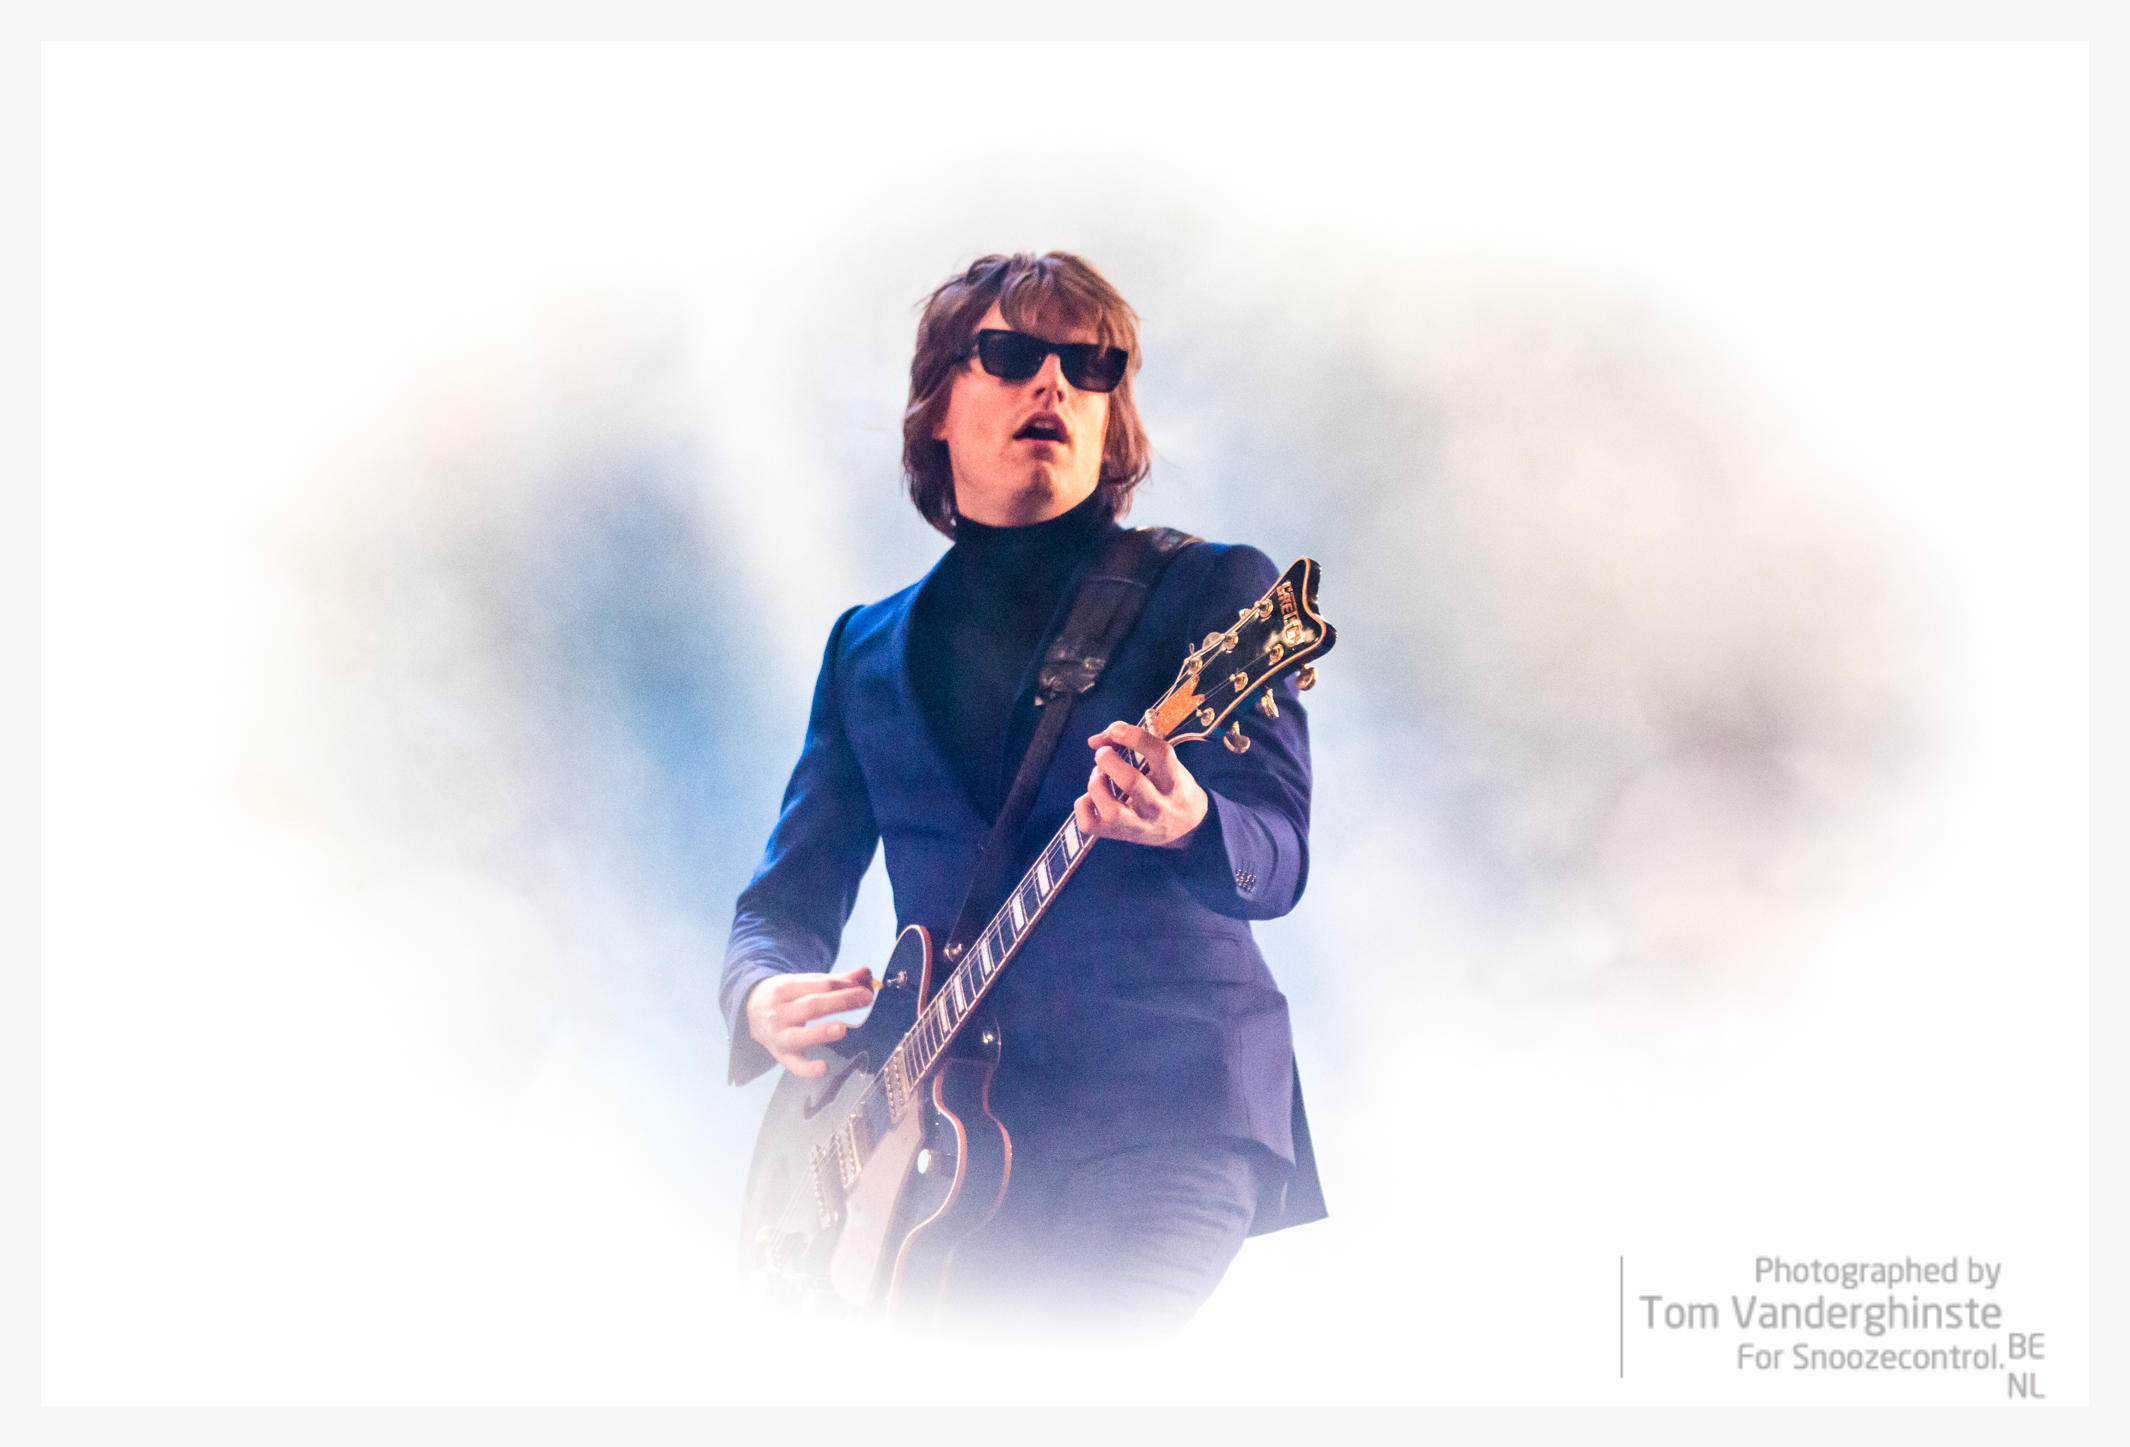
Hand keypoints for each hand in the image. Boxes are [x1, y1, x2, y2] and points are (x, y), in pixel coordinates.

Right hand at [745, 966, 875, 1077]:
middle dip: (839, 1002)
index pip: (819, 985)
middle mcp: (780, 1012)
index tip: (866, 987)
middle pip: (811, 1006)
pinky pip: (794, 1066)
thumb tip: (866, 974)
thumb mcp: (805, 983)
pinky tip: (824, 1068)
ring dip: (820, 1032)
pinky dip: (808, 1069)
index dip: (844, 986)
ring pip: (798, 1036)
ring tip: (842, 1029)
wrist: (751, 1011)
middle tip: (865, 998)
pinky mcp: (782, 1056)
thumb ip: (837, 980)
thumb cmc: (787, 996)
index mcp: (786, 988)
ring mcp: (779, 1036)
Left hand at [1074, 721, 1208, 850]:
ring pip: (1111, 809)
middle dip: (1108, 760)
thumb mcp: (1167, 763)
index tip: (1117, 732)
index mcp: (1173, 781)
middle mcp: (1158, 806)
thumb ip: (1136, 743)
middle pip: (1130, 781)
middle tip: (1104, 753)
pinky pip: (1090, 824)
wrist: (1187, 828)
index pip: (1160, 754)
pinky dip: (1083, 805)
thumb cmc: (1170, 786)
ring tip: (1099, 775)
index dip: (1133, 736)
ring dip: (1096, 784)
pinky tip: (1092, 796)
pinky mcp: (1119, 835)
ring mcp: (1138, 824)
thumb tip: (1094, 740)